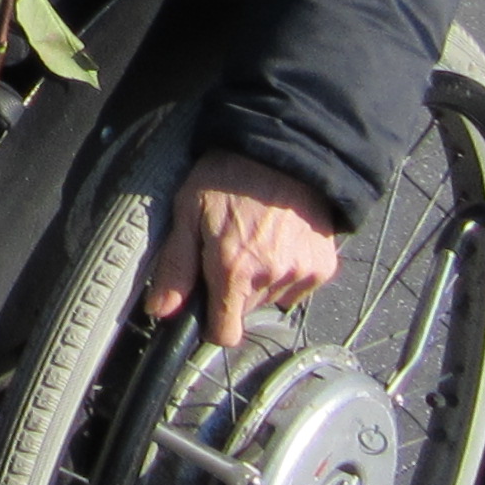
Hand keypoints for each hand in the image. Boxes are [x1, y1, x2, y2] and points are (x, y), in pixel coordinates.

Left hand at [142, 152, 343, 349]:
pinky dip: (286, 272)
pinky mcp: (324, 266)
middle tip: (226, 253)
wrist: (283, 150)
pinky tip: (278, 242)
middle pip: (245, 312)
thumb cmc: (228, 176)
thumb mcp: (187, 212)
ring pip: (272, 300)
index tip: (205, 306)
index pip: (226, 334)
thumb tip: (160, 311)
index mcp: (234, 269)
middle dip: (232, 293)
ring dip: (260, 282)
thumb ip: (175, 267)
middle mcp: (272, 277)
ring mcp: (302, 273)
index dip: (211, 324)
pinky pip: (298, 287)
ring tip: (254, 241)